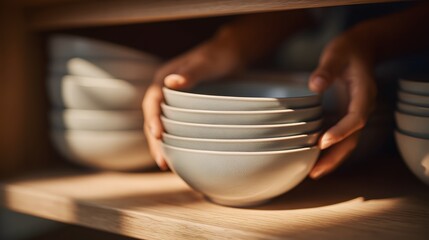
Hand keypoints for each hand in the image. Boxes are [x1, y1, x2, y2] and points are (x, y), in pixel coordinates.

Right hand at [142, 38, 242, 169]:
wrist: (232, 54)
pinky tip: (180, 156)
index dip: (151, 119)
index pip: (151, 101)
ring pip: (163, 125)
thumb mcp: (206, 63)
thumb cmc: (219, 56)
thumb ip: (190, 73)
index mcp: (164, 78)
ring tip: (167, 166)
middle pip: (153, 118)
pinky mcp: (185, 108)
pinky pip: (176, 126)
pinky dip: (175, 140)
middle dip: (155, 141)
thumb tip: (170, 82)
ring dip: (163, 145)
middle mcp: (166, 91)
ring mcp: (175, 101)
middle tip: (162, 162)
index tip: (157, 136)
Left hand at [308, 31, 376, 178]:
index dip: (341, 131)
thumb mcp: (337, 53)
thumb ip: (327, 68)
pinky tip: (313, 157)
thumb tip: (315, 85)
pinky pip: (339, 135)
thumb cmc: (347, 50)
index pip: (356, 118)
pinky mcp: (345, 114)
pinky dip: (329, 148)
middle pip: (352, 138)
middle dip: (335, 156)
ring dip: (331, 158)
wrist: (360, 49)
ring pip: (347, 141)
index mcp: (363, 94)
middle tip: (315, 172)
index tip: (323, 142)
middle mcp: (361, 107)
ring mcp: (354, 113)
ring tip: (312, 173)